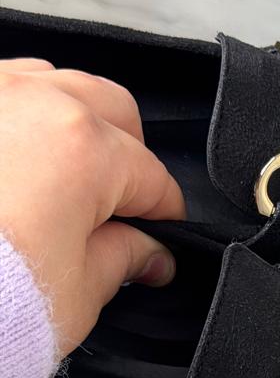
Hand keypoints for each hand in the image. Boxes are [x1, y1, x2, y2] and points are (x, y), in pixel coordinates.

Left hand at [0, 57, 185, 354]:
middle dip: (127, 156)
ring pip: (53, 85)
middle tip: (118, 205)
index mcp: (87, 149)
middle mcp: (37, 104)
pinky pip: (1, 91)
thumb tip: (147, 254)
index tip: (159, 241)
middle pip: (112, 111)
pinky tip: (12, 160)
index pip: (152, 179)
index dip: (164, 217)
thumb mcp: (78, 292)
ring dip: (70, 123)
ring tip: (61, 177)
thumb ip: (123, 260)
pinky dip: (16, 119)